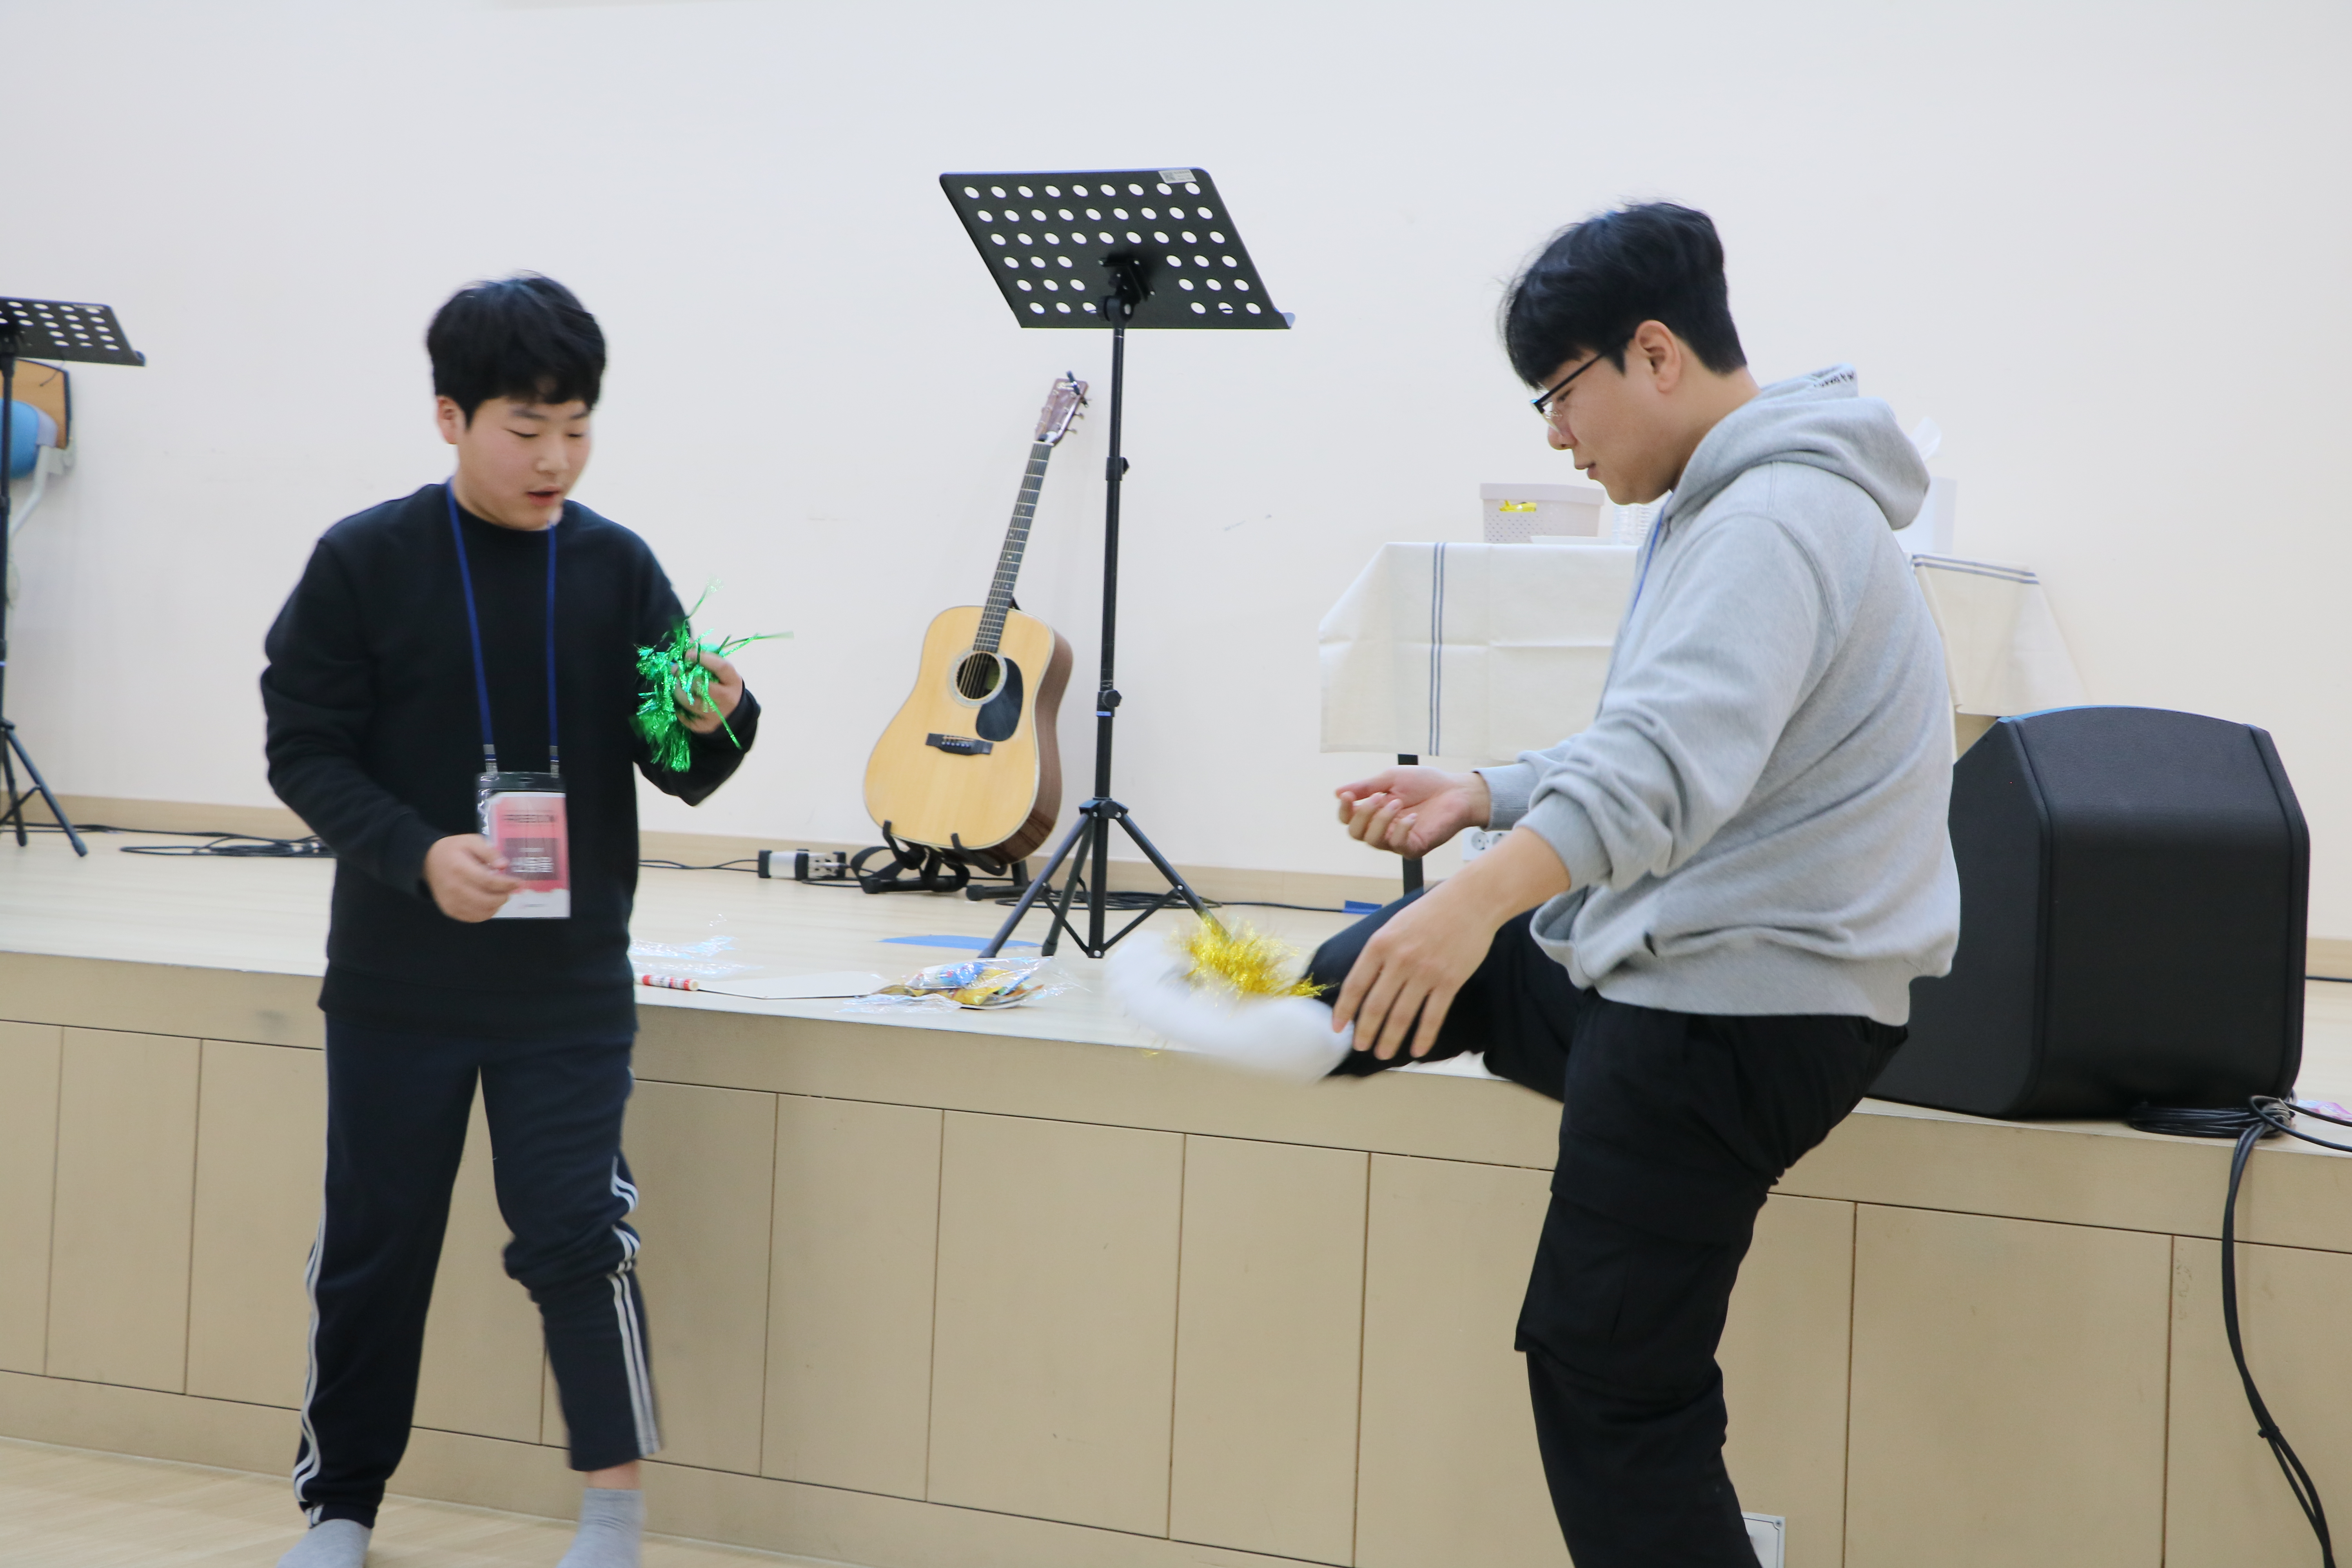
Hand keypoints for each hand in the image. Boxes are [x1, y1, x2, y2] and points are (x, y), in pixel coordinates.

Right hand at [424, 834, 520, 921]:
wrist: (429, 861)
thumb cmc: (453, 850)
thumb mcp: (471, 841)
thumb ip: (489, 852)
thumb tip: (504, 865)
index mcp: (460, 869)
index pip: (488, 882)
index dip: (507, 884)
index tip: (518, 882)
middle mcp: (454, 888)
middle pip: (487, 900)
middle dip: (504, 896)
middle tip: (510, 889)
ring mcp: (451, 902)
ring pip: (482, 912)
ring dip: (496, 905)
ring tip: (499, 894)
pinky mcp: (450, 910)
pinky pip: (473, 917)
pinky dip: (486, 912)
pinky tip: (489, 902)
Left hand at [680, 650, 742, 734]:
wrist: (732, 716)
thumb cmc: (722, 686)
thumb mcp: (720, 672)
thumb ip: (706, 657)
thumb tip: (688, 641)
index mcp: (733, 682)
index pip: (722, 667)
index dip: (704, 659)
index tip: (688, 655)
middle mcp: (727, 699)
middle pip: (704, 687)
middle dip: (686, 677)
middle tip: (675, 670)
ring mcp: (716, 715)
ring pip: (691, 702)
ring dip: (678, 691)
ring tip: (675, 685)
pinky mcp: (704, 726)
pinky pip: (684, 715)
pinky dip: (678, 707)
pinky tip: (679, 701)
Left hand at [1331, 827, 1576, 1060]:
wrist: (1471, 901)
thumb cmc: (1430, 912)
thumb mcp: (1394, 925)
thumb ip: (1379, 953)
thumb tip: (1363, 984)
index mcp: (1380, 944)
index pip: (1355, 985)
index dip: (1344, 1010)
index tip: (1337, 1028)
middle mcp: (1399, 960)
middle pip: (1376, 1006)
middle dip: (1365, 1031)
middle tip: (1360, 1047)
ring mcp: (1425, 972)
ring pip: (1401, 1015)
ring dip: (1390, 1039)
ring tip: (1383, 1053)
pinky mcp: (1449, 981)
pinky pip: (1433, 1016)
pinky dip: (1423, 1037)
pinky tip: (1417, 1051)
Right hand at [1334, 767, 1490, 859]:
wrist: (1456, 790)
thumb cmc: (1425, 783)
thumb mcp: (1391, 779)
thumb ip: (1366, 787)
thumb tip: (1337, 792)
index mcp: (1375, 812)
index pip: (1349, 819)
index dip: (1344, 810)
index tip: (1348, 796)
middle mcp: (1383, 829)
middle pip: (1356, 833)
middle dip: (1362, 814)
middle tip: (1379, 797)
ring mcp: (1398, 840)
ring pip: (1373, 841)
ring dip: (1381, 820)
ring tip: (1397, 803)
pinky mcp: (1414, 847)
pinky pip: (1397, 845)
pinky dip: (1401, 829)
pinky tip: (1412, 817)